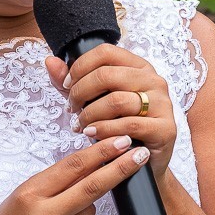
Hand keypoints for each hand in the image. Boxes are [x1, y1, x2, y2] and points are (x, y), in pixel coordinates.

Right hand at [0, 135, 148, 214]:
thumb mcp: (23, 195)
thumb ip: (56, 181)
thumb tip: (95, 163)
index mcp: (29, 195)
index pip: (73, 168)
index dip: (101, 153)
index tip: (122, 141)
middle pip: (92, 188)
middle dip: (120, 169)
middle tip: (141, 154)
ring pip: (91, 212)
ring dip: (87, 206)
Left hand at [46, 45, 176, 177]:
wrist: (143, 162)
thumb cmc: (119, 127)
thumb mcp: (93, 101)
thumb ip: (73, 82)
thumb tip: (50, 61)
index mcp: (138, 67)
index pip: (105, 52)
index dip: (80, 67)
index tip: (67, 86)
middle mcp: (153, 80)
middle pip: (107, 74)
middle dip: (80, 93)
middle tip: (72, 110)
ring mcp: (162, 103)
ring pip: (116, 100)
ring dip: (90, 115)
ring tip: (81, 126)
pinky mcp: (165, 128)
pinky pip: (128, 124)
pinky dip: (104, 130)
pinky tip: (93, 135)